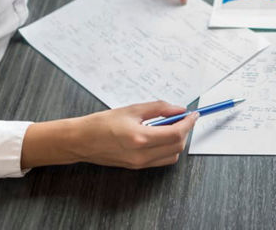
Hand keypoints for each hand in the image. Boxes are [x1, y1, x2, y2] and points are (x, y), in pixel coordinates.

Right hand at [22, 101, 197, 169]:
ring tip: (171, 126)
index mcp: (140, 138)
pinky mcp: (137, 167)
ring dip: (177, 141)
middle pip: (177, 146)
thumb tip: (179, 109)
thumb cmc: (102, 123)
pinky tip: (161, 136)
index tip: (194, 114)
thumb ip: (159, 108)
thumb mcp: (132, 109)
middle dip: (185, 131)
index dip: (189, 123)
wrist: (81, 141)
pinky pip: (161, 161)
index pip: (176, 133)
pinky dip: (168, 149)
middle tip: (183, 117)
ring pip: (172, 156)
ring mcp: (140, 163)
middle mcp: (142, 154)